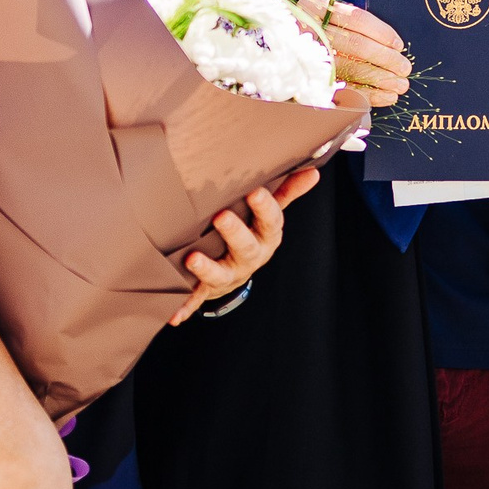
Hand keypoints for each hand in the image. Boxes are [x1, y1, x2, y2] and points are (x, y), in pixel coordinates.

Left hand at [167, 168, 318, 325]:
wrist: (236, 270)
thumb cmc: (252, 233)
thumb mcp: (269, 215)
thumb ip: (287, 192)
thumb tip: (313, 172)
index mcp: (266, 236)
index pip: (271, 222)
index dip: (264, 208)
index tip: (254, 192)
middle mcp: (250, 256)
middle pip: (246, 247)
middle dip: (234, 233)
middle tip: (221, 217)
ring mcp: (229, 274)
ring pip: (220, 274)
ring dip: (207, 269)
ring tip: (193, 259)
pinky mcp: (208, 288)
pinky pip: (197, 299)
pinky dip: (186, 307)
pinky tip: (175, 316)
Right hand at [300, 0, 411, 107]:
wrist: (279, 50)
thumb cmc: (314, 34)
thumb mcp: (329, 20)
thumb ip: (353, 27)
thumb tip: (393, 47)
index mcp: (316, 9)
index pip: (356, 19)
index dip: (381, 32)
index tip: (398, 45)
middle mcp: (308, 31)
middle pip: (355, 44)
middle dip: (385, 59)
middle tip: (404, 69)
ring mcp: (305, 56)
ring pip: (350, 67)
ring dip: (380, 78)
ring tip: (400, 85)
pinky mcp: (307, 82)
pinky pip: (341, 88)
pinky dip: (366, 94)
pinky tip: (384, 97)